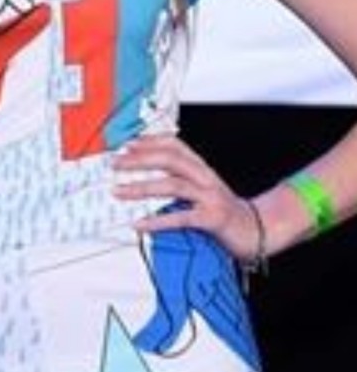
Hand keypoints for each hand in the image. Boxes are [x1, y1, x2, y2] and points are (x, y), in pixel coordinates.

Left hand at [112, 133, 259, 261]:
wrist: (256, 230)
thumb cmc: (223, 210)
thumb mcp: (202, 188)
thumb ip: (179, 180)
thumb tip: (144, 179)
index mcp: (201, 167)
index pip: (174, 145)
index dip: (149, 141)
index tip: (127, 145)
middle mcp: (205, 177)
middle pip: (170, 159)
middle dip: (139, 160)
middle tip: (115, 164)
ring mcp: (210, 197)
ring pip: (172, 185)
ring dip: (141, 187)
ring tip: (119, 191)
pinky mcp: (211, 219)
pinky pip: (180, 218)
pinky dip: (157, 221)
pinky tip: (140, 223)